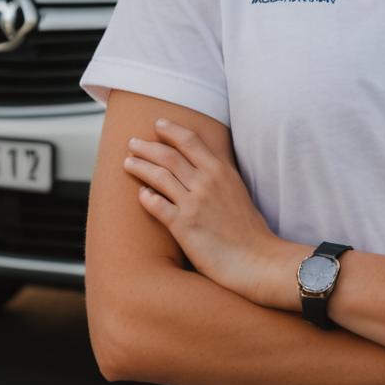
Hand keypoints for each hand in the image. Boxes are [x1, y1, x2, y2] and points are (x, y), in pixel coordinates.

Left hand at [124, 120, 300, 305]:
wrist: (256, 260)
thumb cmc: (250, 231)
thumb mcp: (238, 192)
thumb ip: (219, 177)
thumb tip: (203, 167)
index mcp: (221, 171)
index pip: (191, 141)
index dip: (172, 130)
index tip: (158, 124)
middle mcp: (206, 182)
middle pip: (169, 155)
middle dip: (147, 146)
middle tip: (133, 141)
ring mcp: (194, 203)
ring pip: (158, 176)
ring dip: (140, 166)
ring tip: (128, 162)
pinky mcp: (183, 226)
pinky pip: (156, 205)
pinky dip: (145, 197)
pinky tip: (140, 194)